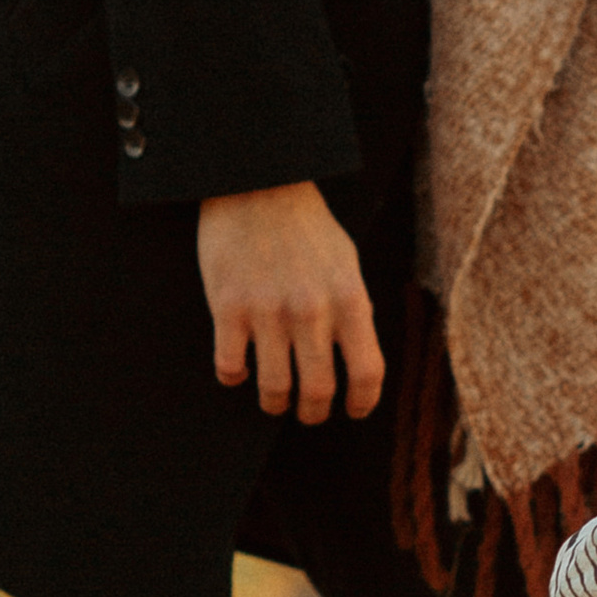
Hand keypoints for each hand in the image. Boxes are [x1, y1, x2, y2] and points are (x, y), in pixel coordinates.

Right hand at [198, 181, 382, 423]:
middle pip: (318, 391)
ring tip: (273, 399)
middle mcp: (312, 311)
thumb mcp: (346, 262)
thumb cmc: (305, 224)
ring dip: (274, 402)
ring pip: (273, 388)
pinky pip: (230, 367)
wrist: (256, 183)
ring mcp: (268, 311)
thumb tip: (356, 356)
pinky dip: (234, 377)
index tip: (353, 411)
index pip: (367, 372)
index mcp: (350, 299)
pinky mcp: (228, 307)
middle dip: (313, 412)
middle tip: (307, 412)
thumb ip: (352, 309)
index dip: (363, 403)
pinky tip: (238, 369)